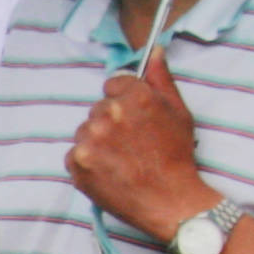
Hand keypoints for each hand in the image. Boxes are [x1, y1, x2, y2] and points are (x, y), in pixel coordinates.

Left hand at [65, 67, 217, 245]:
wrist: (170, 202)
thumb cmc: (177, 157)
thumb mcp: (178, 112)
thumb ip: (162, 79)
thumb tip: (155, 51)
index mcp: (134, 97)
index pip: (114, 83)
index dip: (125, 100)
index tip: (134, 118)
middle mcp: (108, 115)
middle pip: (99, 108)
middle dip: (111, 122)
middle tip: (131, 144)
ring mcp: (90, 140)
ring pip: (86, 131)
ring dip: (98, 142)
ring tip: (121, 160)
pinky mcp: (77, 164)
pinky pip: (75, 154)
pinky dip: (88, 163)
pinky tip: (109, 172)